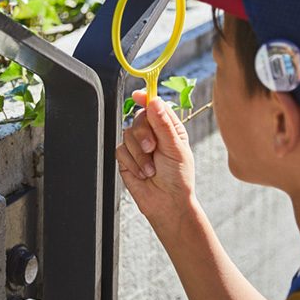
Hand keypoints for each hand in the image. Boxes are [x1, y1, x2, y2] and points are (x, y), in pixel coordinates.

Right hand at [116, 91, 197, 240]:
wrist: (167, 203)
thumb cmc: (178, 178)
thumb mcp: (175, 149)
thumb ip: (163, 125)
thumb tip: (154, 101)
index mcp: (169, 128)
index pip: (156, 106)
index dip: (146, 98)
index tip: (138, 96)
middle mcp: (153, 133)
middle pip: (138, 118)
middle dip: (143, 134)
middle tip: (152, 148)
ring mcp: (138, 145)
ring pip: (127, 134)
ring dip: (139, 154)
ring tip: (151, 169)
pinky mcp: (126, 158)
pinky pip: (120, 150)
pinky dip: (132, 163)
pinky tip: (143, 174)